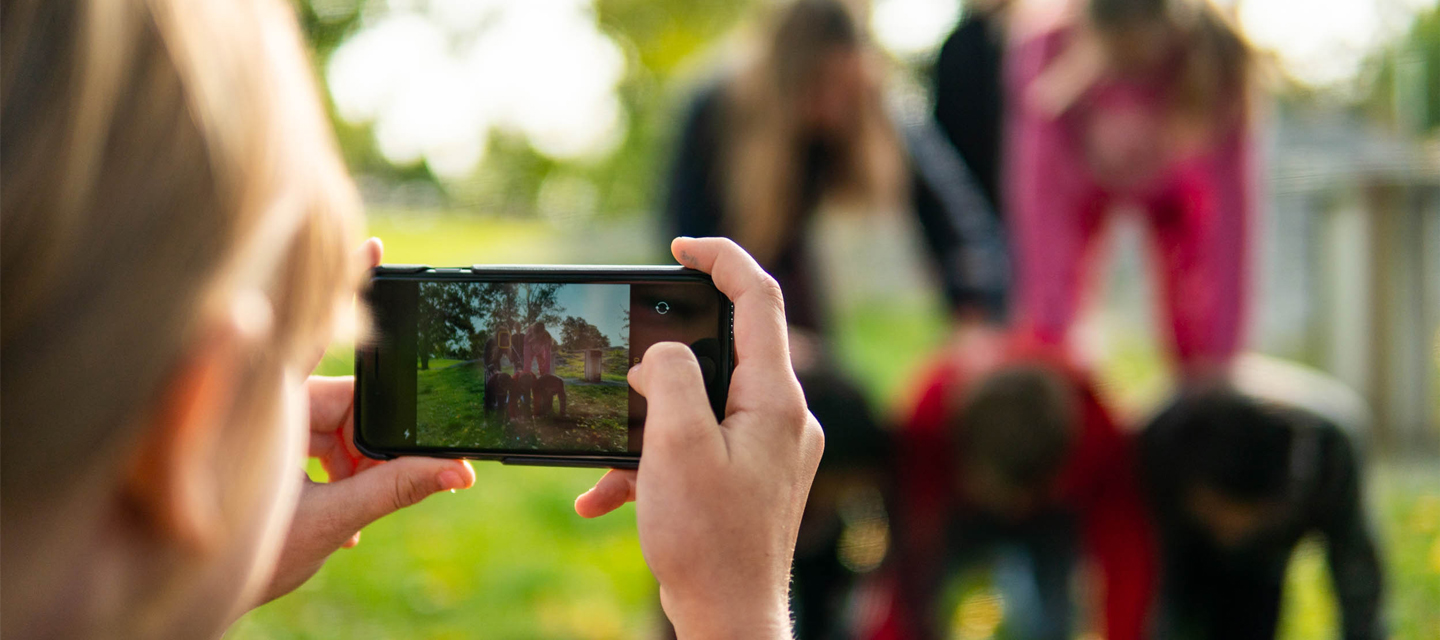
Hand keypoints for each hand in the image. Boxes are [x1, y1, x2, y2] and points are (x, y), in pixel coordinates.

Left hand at [259, 238, 474, 603]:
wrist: (180, 590)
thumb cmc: (239, 553)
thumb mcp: (330, 521)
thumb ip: (395, 488)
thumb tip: (456, 470)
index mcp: (274, 403)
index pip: (323, 333)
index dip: (351, 286)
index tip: (375, 245)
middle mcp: (271, 405)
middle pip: (349, 399)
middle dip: (374, 443)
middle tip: (394, 481)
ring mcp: (270, 428)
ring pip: (338, 427)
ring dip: (356, 467)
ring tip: (352, 519)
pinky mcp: (271, 451)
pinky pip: (321, 445)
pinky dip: (339, 474)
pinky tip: (343, 518)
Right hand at [574, 237, 824, 639]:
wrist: (729, 619)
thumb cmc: (708, 540)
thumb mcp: (677, 445)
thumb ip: (670, 378)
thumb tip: (662, 356)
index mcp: (775, 399)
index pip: (760, 298)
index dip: (722, 258)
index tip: (680, 245)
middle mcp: (782, 417)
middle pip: (725, 350)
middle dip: (665, 357)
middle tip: (626, 363)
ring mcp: (769, 449)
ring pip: (701, 405)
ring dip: (647, 426)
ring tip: (608, 460)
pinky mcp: (750, 477)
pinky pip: (698, 447)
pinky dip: (653, 463)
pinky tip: (605, 497)